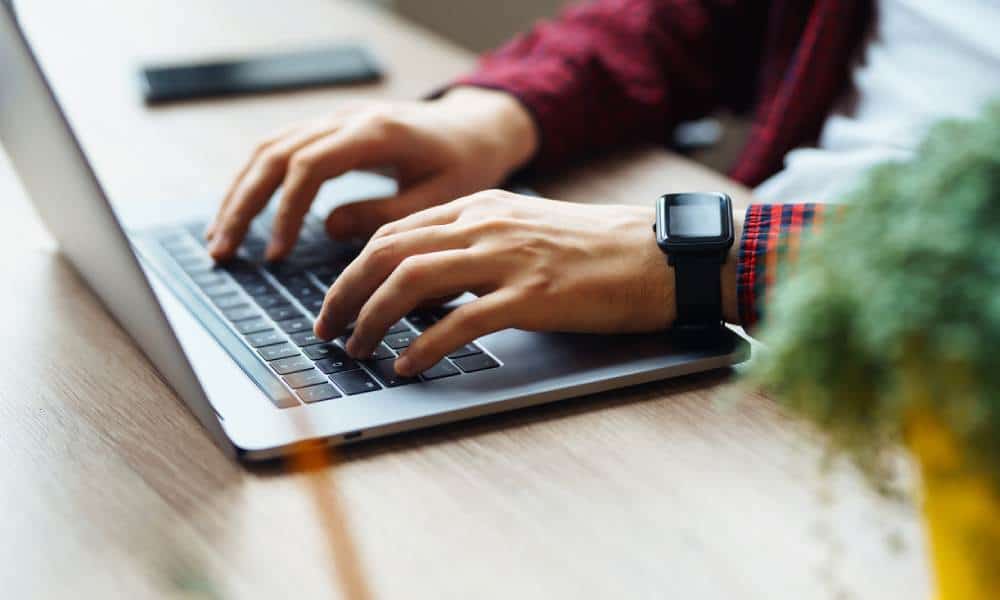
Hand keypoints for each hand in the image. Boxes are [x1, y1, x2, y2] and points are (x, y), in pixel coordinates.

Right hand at [206, 87, 537, 260]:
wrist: (475, 129)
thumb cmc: (465, 166)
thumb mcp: (440, 197)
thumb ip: (386, 213)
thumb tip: (328, 228)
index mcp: (377, 131)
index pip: (310, 165)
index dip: (287, 210)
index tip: (277, 254)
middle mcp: (347, 116)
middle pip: (275, 153)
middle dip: (244, 204)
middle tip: (222, 252)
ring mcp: (335, 118)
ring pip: (268, 148)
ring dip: (239, 193)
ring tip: (220, 240)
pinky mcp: (330, 128)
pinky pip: (279, 149)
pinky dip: (255, 181)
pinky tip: (242, 213)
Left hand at [313, 190, 676, 376]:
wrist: (658, 255)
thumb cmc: (594, 249)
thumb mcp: (522, 233)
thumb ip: (470, 250)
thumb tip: (417, 288)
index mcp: (480, 208)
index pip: (394, 233)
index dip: (352, 269)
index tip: (335, 301)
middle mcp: (485, 226)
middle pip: (388, 253)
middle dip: (344, 293)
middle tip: (326, 329)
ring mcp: (508, 259)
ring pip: (411, 281)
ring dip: (371, 318)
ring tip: (356, 349)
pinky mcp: (532, 296)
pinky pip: (460, 322)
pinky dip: (424, 346)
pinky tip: (407, 365)